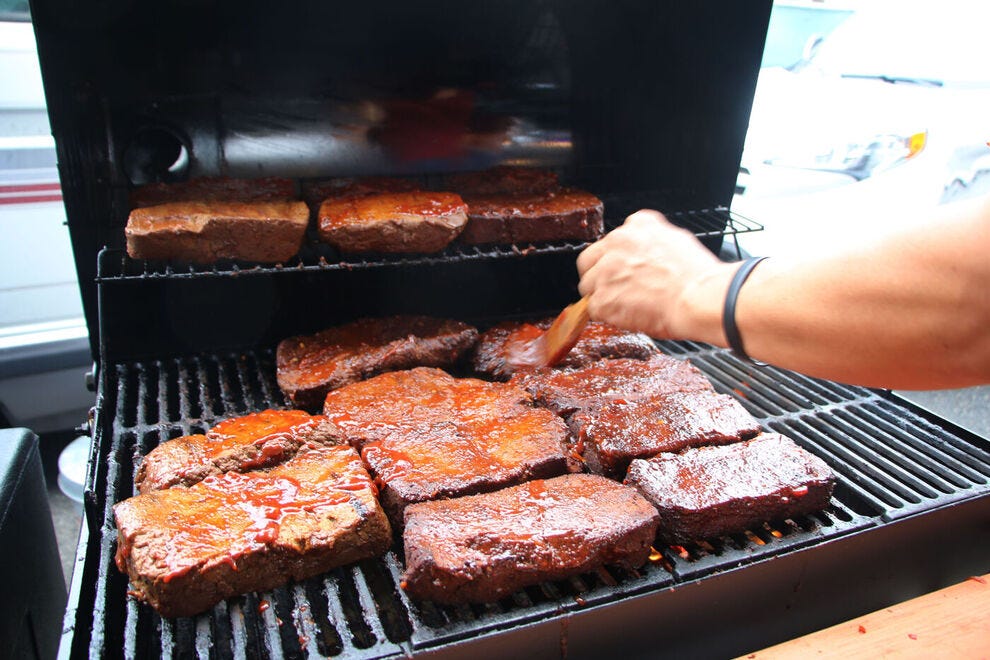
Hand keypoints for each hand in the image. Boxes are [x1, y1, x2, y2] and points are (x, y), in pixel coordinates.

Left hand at [577, 210, 727, 339]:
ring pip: (588, 286)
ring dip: (602, 296)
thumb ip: (653, 241)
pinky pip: (593, 309)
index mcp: (637, 225)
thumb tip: (646, 253)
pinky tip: (627, 316)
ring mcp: (605, 271)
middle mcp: (616, 243)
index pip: (612, 240)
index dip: (615, 259)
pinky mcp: (602, 298)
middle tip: (616, 288)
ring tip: (626, 305)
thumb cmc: (697, 276)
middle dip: (598, 274)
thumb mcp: (678, 240)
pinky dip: (607, 315)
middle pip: (589, 260)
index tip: (624, 269)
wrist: (698, 298)